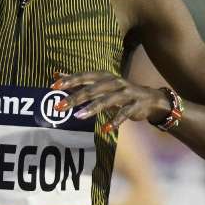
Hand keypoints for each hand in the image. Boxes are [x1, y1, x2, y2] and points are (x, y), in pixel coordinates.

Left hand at [52, 72, 171, 133]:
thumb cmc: (120, 92)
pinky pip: (123, 114)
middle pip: (92, 88)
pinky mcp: (134, 105)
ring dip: (92, 108)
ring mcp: (125, 93)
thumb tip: (56, 75)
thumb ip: (79, 82)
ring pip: (107, 100)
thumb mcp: (100, 85)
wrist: (150, 99)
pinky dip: (114, 121)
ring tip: (78, 116)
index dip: (70, 80)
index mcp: (104, 76)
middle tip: (59, 106)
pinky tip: (105, 129)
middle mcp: (114, 82)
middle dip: (75, 97)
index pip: (84, 76)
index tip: (54, 86)